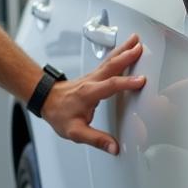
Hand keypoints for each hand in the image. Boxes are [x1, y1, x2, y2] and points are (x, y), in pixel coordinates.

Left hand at [42, 35, 145, 154]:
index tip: (141, 81)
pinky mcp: (94, 75)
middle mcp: (92, 81)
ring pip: (110, 60)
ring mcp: (93, 76)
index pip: (110, 86)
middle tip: (141, 48)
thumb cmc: (59, 114)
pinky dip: (118, 53)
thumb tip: (114, 147)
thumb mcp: (75, 132)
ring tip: (136, 40)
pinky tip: (125, 48)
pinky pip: (108, 61)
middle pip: (111, 66)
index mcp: (89, 94)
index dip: (125, 83)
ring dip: (124, 49)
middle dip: (127, 56)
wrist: (46, 100)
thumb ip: (96, 139)